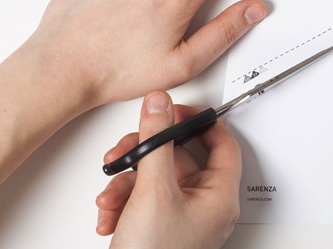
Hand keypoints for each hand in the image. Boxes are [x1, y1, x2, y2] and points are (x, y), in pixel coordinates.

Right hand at [96, 91, 240, 247]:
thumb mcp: (153, 190)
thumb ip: (156, 141)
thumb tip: (160, 105)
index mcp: (219, 195)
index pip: (222, 141)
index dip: (199, 120)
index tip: (174, 109)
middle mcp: (205, 205)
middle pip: (180, 157)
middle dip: (145, 154)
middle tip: (128, 149)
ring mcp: (183, 217)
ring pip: (156, 177)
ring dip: (127, 180)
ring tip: (112, 193)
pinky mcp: (161, 227)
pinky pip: (145, 198)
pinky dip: (124, 200)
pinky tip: (111, 212)